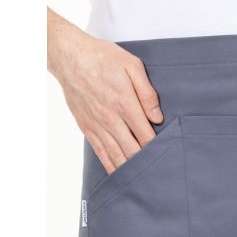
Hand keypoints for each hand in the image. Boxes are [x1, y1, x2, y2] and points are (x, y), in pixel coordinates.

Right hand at [47, 10, 162, 173]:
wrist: (69, 56)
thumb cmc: (102, 58)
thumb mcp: (131, 66)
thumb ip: (147, 93)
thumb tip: (157, 117)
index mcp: (125, 104)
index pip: (146, 135)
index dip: (157, 147)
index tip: (167, 155)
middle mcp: (110, 119)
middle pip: (132, 150)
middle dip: (146, 162)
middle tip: (159, 172)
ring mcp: (97, 125)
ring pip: (116, 155)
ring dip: (130, 168)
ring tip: (143, 179)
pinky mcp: (87, 128)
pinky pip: (100, 152)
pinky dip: (111, 165)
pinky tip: (120, 174)